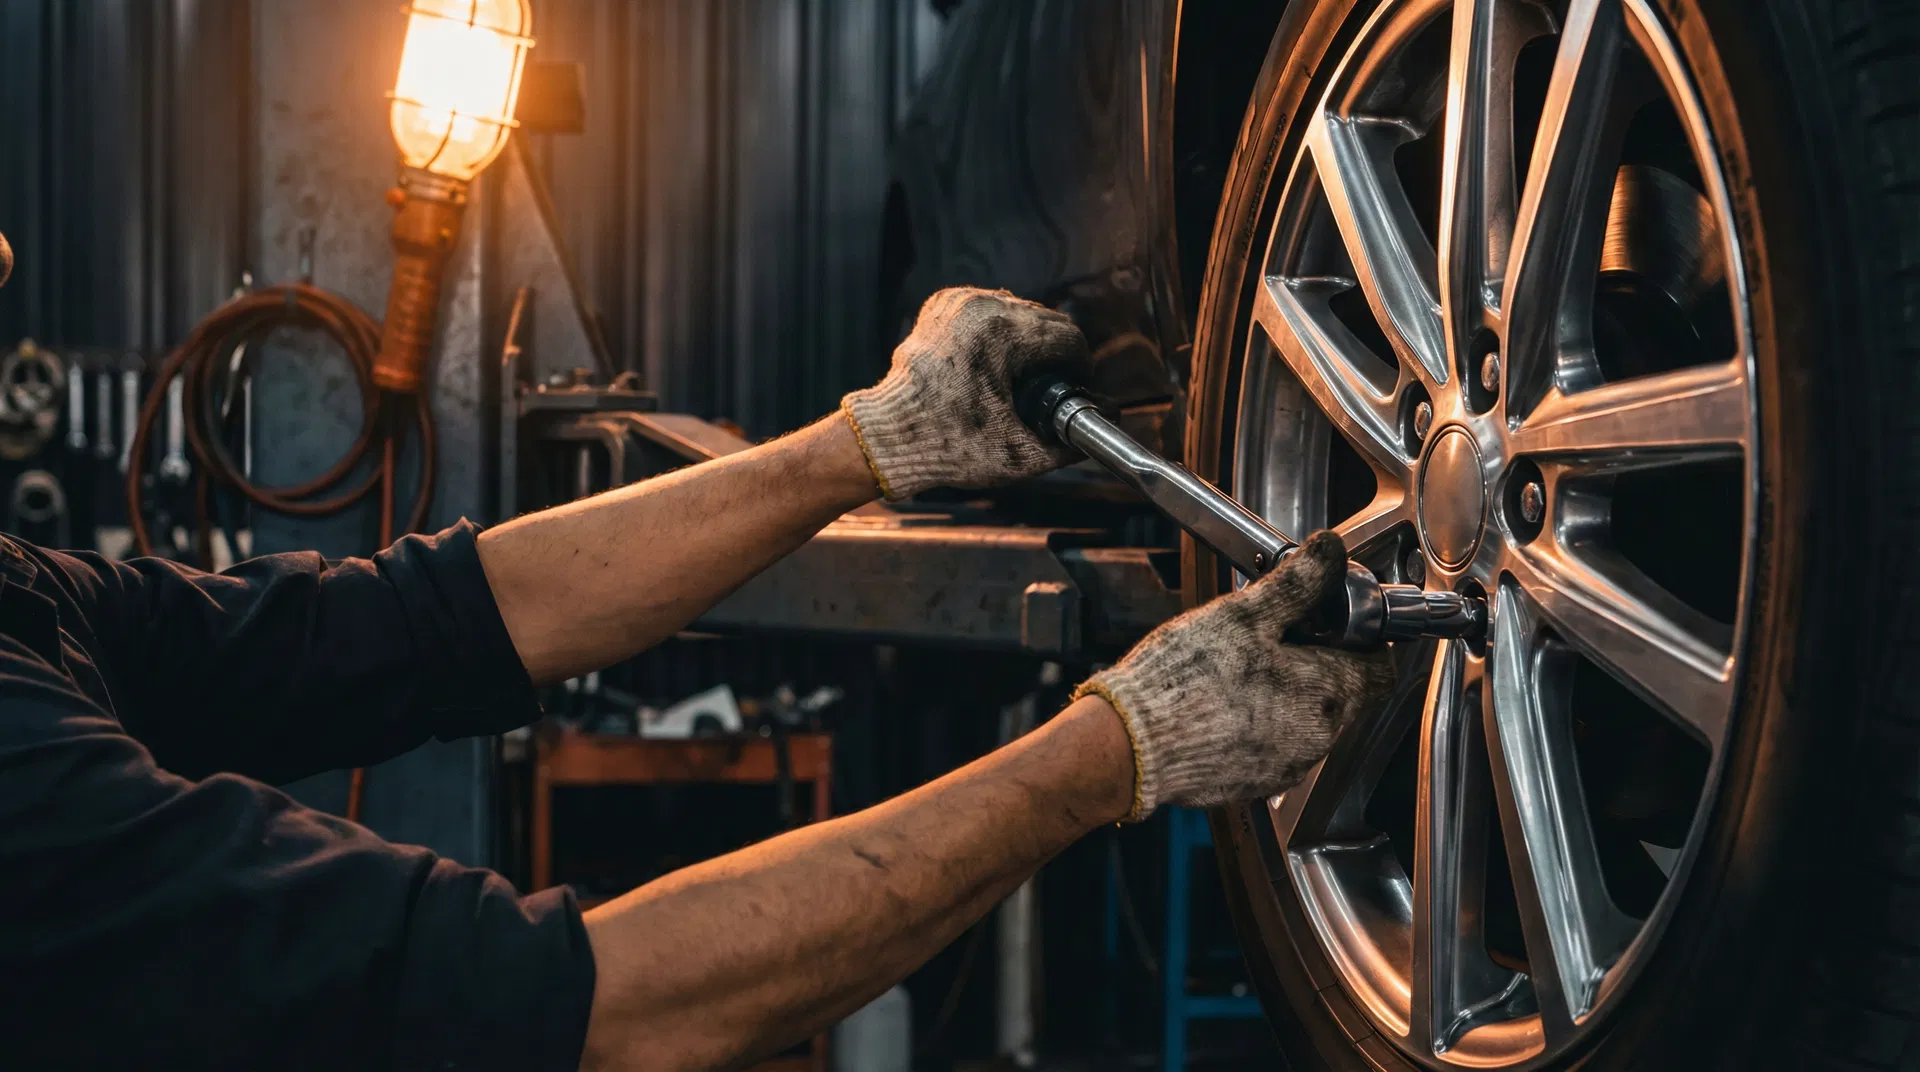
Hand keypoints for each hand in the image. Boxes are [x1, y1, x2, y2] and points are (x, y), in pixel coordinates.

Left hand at [841, 287, 1091, 500]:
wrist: (889, 438)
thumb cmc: (948, 447)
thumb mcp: (1018, 456)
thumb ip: (1068, 443)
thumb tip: (1099, 426)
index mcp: (1003, 334)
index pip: (1068, 337)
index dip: (1080, 367)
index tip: (1076, 388)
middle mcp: (982, 308)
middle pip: (1046, 320)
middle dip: (1054, 354)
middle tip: (1049, 389)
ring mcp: (959, 302)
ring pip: (1019, 311)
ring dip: (1028, 340)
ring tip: (1022, 377)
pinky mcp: (943, 305)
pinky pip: (989, 309)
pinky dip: (999, 330)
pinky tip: (995, 360)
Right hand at [1075, 531, 1397, 821]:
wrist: (1129, 746)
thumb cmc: (1183, 682)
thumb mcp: (1242, 615)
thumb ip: (1296, 583)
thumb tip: (1329, 552)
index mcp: (1327, 693)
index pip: (1381, 667)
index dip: (1364, 639)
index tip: (1337, 621)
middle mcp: (1318, 738)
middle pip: (1343, 693)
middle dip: (1318, 662)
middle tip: (1273, 636)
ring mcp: (1287, 766)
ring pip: (1306, 720)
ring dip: (1287, 694)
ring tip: (1240, 669)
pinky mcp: (1254, 784)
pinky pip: (1273, 747)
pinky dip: (1259, 724)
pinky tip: (1222, 704)